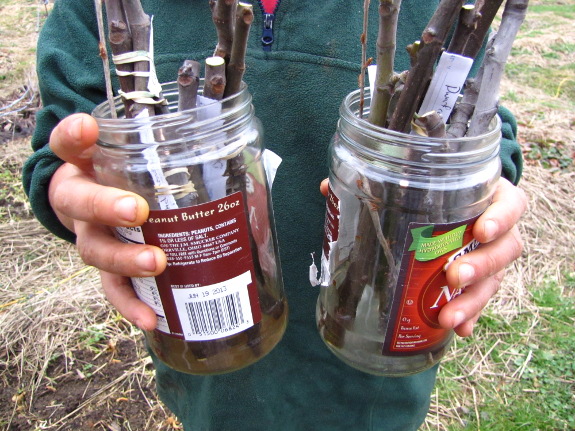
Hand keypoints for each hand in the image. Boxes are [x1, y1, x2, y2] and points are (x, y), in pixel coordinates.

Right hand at [49, 113, 165, 330]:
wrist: (102, 207)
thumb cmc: (131, 178)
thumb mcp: (139, 154)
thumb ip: (173, 145)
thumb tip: (243, 144)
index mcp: (85, 164)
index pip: (69, 144)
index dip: (75, 136)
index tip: (89, 129)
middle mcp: (80, 200)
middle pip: (79, 201)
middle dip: (106, 207)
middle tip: (136, 211)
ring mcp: (89, 236)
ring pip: (94, 250)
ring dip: (125, 259)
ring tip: (156, 263)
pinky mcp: (105, 269)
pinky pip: (113, 289)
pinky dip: (130, 305)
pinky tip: (151, 319)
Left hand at [320, 177, 526, 336]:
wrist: (453, 205)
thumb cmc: (432, 193)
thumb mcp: (414, 184)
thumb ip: (374, 183)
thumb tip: (327, 187)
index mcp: (486, 197)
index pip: (511, 204)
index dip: (502, 217)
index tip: (480, 231)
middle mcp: (495, 229)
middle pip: (507, 248)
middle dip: (482, 266)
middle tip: (454, 277)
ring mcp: (490, 257)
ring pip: (495, 280)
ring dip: (473, 300)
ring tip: (447, 316)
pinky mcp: (480, 281)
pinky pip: (481, 301)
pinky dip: (469, 316)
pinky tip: (457, 330)